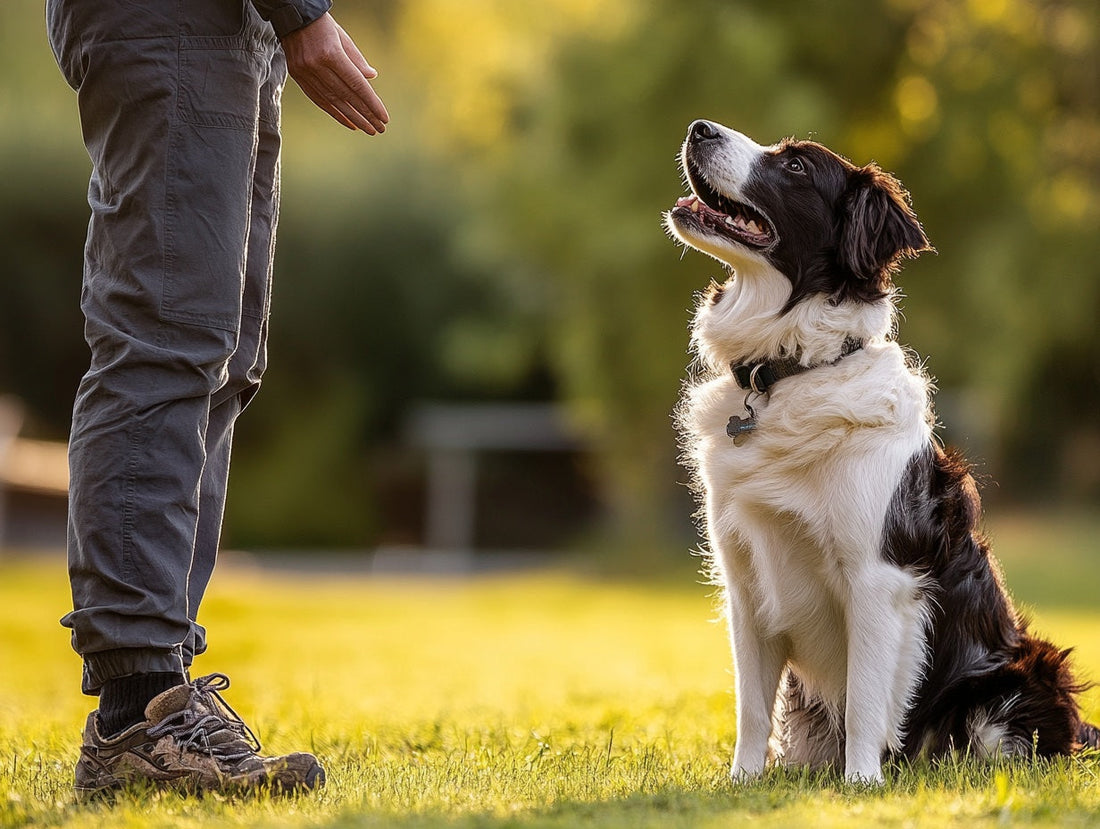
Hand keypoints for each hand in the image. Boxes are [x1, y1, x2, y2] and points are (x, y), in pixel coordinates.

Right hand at [281, 13, 388, 134]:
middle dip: (365, 115)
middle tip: (379, 129)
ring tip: (368, 128)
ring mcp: (305, 72)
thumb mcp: (343, 37)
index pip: (356, 84)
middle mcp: (317, 65)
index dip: (371, 103)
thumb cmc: (323, 25)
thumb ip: (357, 60)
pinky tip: (349, 122)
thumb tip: (371, 79)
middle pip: (346, 96)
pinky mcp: (296, 75)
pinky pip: (318, 99)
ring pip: (332, 101)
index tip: (383, 118)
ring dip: (352, 118)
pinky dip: (335, 113)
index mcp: (331, 53)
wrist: (292, 15)